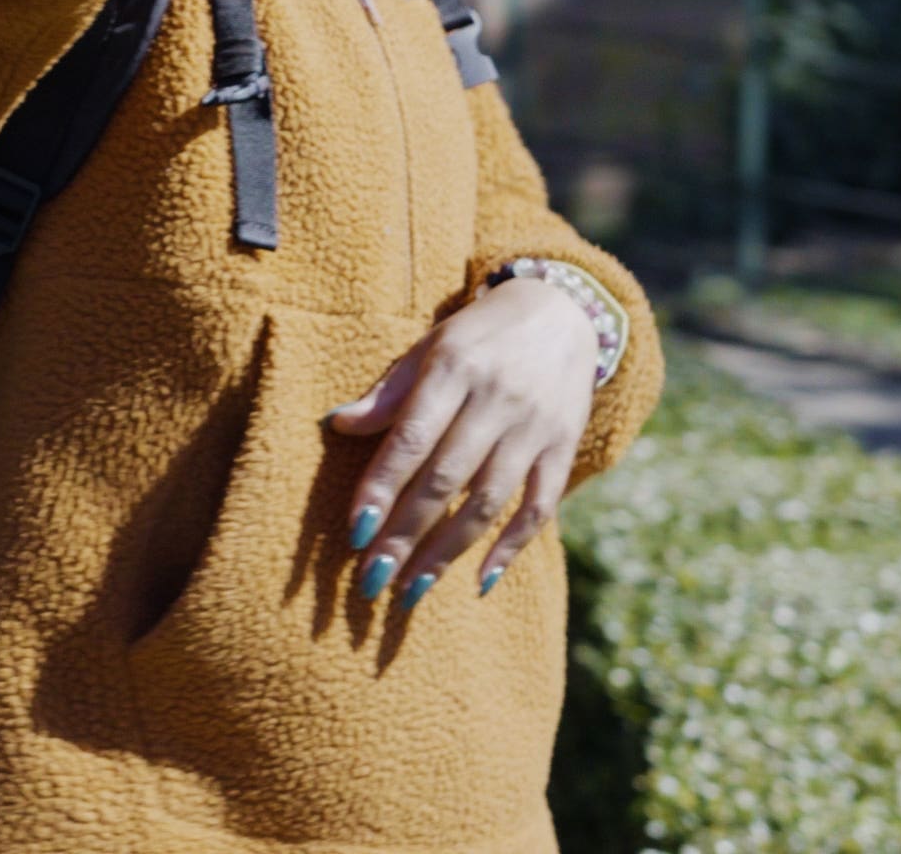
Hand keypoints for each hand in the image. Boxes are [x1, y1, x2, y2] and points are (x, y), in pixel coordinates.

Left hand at [325, 278, 597, 607]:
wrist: (562, 311)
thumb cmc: (477, 335)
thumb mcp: (428, 347)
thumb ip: (388, 392)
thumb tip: (337, 424)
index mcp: (454, 369)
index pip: (411, 439)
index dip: (382, 487)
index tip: (355, 532)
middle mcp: (496, 401)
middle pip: (446, 479)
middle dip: (406, 533)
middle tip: (373, 579)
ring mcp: (534, 428)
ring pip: (488, 501)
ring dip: (447, 551)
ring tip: (412, 589)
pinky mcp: (563, 449)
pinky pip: (539, 507)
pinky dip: (510, 547)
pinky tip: (478, 580)